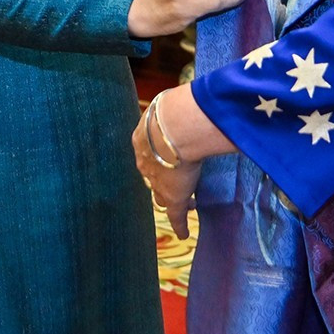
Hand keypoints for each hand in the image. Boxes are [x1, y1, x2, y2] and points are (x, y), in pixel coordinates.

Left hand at [131, 95, 202, 237]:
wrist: (175, 128)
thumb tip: (190, 99)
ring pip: (164, 196)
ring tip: (187, 204)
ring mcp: (159, 183)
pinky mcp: (174, 198)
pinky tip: (184, 233)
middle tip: (173, 185)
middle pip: (152, 178)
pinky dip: (180, 225)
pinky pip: (176, 215)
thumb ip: (175, 109)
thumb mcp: (168, 107)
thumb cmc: (173, 112)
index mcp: (143, 140)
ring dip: (174, 200)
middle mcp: (146, 163)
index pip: (149, 155)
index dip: (159, 159)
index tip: (168, 162)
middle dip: (161, 182)